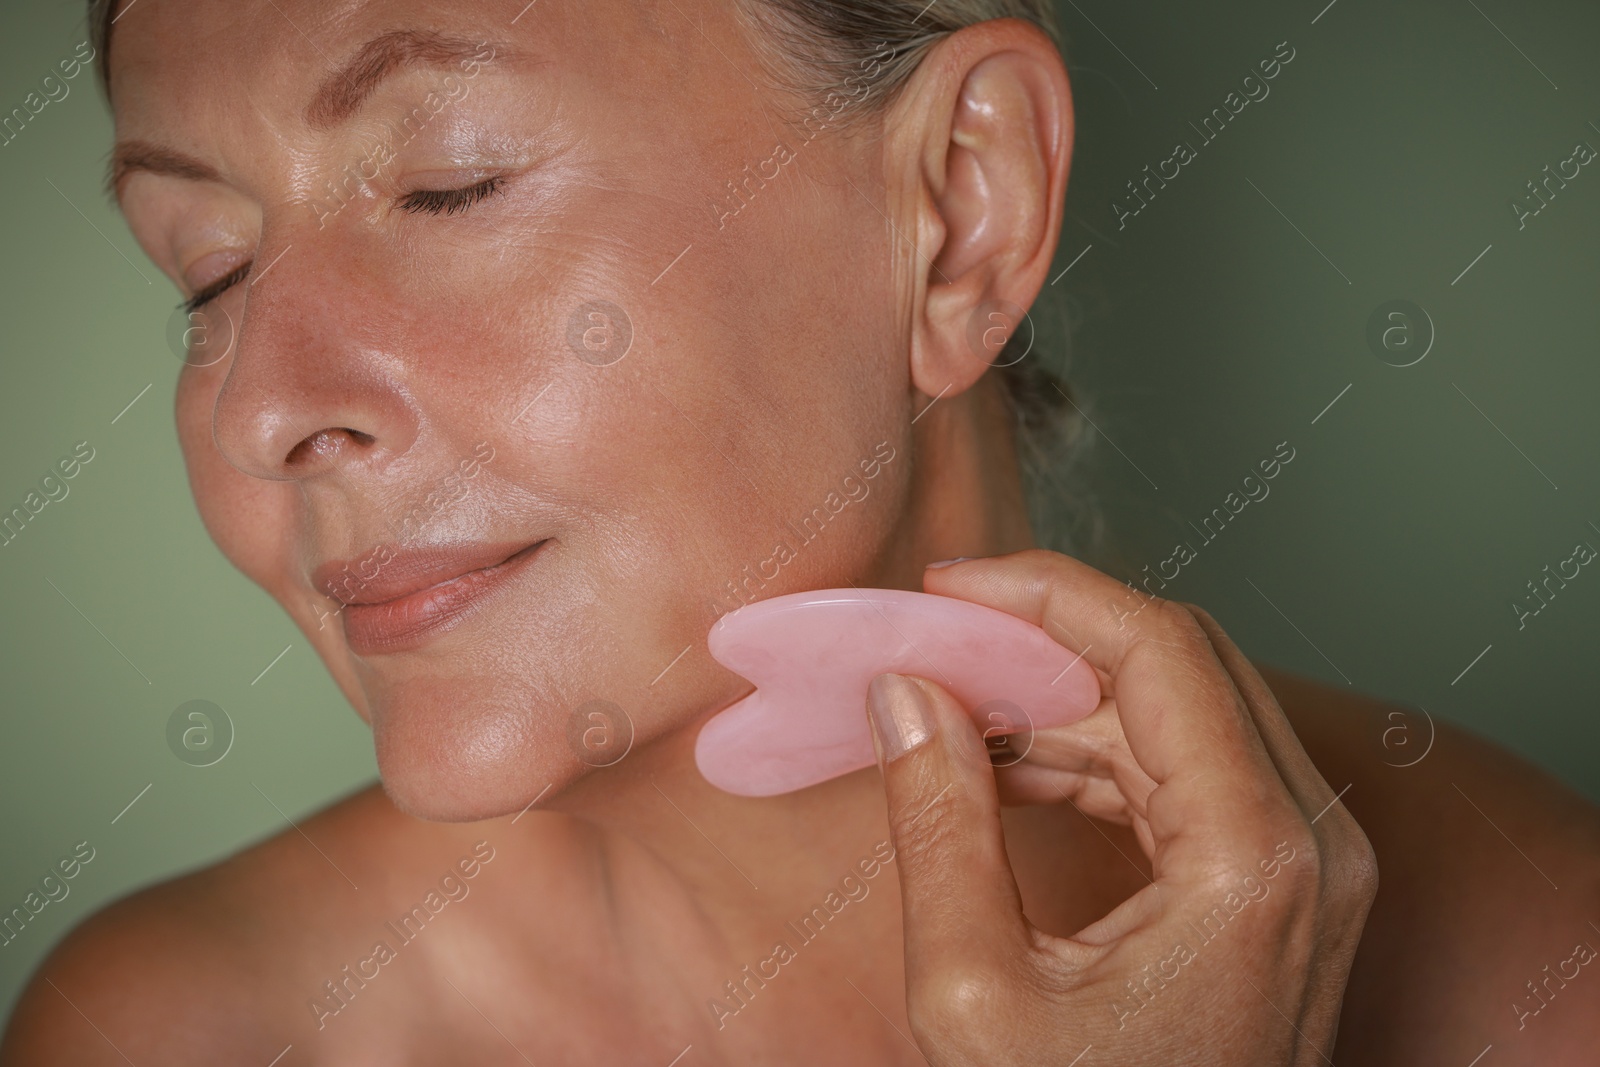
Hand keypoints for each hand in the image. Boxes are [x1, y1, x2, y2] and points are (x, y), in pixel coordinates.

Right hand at [863, 549, 1377, 1065]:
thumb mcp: (973, 995)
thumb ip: (936, 825)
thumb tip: (905, 696)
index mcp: (1254, 859)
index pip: (1157, 649)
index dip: (1044, 594)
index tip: (951, 582)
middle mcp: (1310, 845)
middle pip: (1181, 662)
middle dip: (1051, 635)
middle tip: (940, 634)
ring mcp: (1308, 866)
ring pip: (1185, 709)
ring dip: (1067, 696)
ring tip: (954, 707)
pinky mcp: (1282, 887)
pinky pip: (1190, 771)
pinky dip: (1098, 753)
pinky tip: (1008, 768)